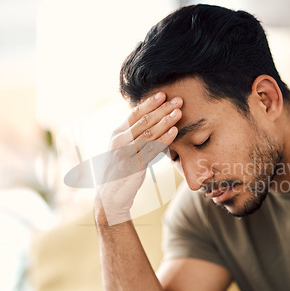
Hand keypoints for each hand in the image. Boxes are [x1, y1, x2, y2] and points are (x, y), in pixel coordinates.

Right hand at [94, 92, 181, 225]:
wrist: (111, 196)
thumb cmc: (121, 171)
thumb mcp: (124, 150)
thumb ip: (135, 136)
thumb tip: (152, 121)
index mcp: (117, 134)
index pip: (134, 114)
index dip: (149, 103)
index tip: (163, 94)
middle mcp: (119, 141)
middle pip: (143, 121)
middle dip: (162, 109)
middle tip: (177, 100)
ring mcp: (125, 153)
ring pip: (148, 133)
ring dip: (165, 121)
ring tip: (179, 112)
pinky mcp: (133, 166)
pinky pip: (151, 149)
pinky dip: (164, 139)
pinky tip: (174, 131)